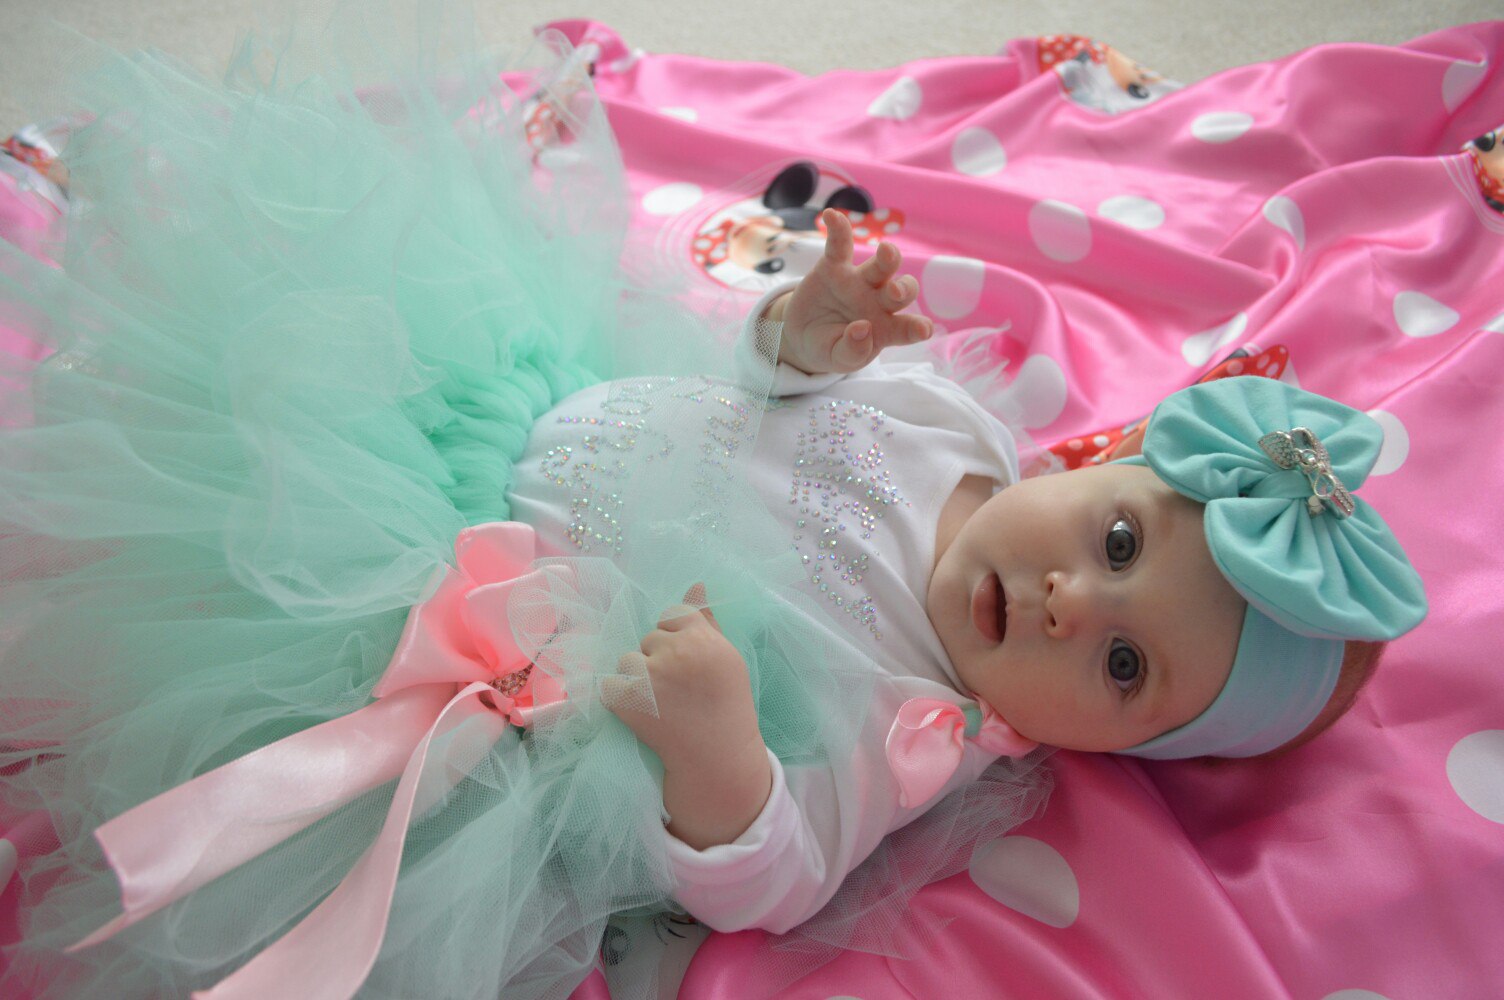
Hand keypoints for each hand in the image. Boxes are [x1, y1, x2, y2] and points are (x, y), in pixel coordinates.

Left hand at [604, 584, 770, 847]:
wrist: (716, 759)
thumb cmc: (725, 706)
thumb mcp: (726, 659)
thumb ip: (707, 621)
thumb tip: (695, 584)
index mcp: (705, 639)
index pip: (674, 615)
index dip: (676, 638)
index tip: (686, 665)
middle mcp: (679, 653)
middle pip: (650, 638)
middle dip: (657, 659)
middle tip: (677, 691)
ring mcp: (651, 676)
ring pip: (628, 660)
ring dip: (638, 679)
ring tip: (661, 704)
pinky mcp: (627, 699)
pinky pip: (609, 685)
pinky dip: (619, 700)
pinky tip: (642, 715)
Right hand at [771, 208, 933, 374]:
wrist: (802, 334)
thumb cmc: (830, 347)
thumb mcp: (839, 360)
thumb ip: (852, 351)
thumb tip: (862, 329)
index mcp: (886, 328)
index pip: (906, 328)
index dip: (916, 327)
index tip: (924, 329)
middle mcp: (878, 301)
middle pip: (902, 291)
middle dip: (903, 289)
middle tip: (895, 293)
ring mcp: (859, 281)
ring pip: (881, 266)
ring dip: (887, 257)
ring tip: (886, 251)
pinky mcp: (835, 267)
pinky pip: (840, 245)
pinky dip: (838, 229)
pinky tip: (832, 216)